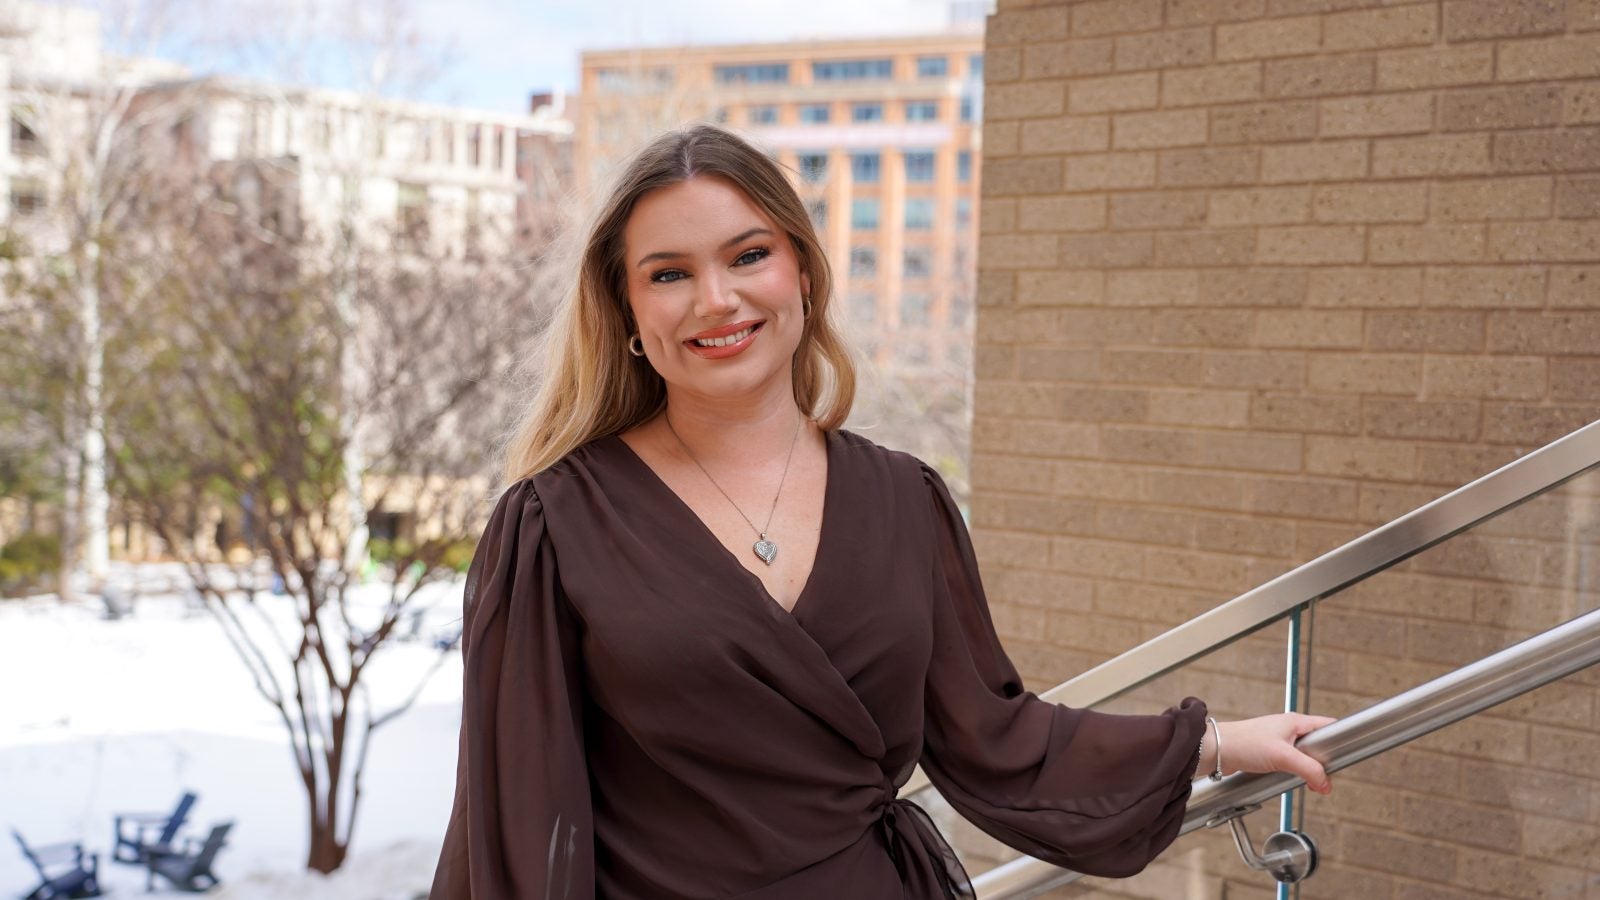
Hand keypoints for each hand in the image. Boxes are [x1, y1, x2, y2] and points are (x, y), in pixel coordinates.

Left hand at [1200, 713, 1336, 793]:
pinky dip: (1294, 773)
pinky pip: (1290, 763)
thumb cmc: (1244, 743)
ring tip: (1310, 783)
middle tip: (1325, 777)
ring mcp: (1279, 741)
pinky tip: (1292, 781)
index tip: (1347, 755)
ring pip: (1304, 756)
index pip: (1328, 725)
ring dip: (1308, 770)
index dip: (1341, 739)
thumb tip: (1326, 783)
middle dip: (1323, 762)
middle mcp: (1289, 729)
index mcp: (1296, 722)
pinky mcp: (1269, 753)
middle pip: (1318, 745)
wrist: (1217, 751)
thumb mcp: (1283, 756)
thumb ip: (1308, 769)